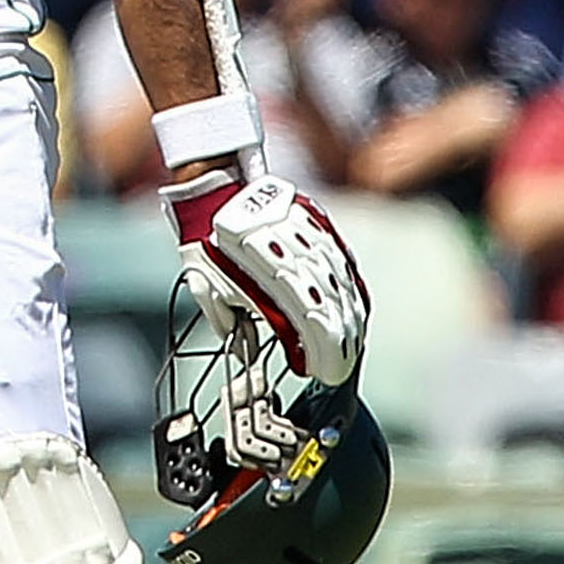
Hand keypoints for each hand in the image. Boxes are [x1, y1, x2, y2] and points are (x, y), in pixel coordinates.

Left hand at [164, 170, 368, 396]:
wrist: (215, 191)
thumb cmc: (208, 243)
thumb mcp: (207, 286)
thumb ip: (229, 323)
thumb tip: (247, 352)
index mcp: (265, 272)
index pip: (307, 321)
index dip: (321, 350)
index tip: (323, 372)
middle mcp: (295, 254)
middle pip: (331, 305)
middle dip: (340, 343)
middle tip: (340, 368)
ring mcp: (310, 237)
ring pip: (343, 285)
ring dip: (351, 319)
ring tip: (351, 345)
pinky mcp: (320, 226)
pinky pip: (345, 262)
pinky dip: (352, 289)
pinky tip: (356, 309)